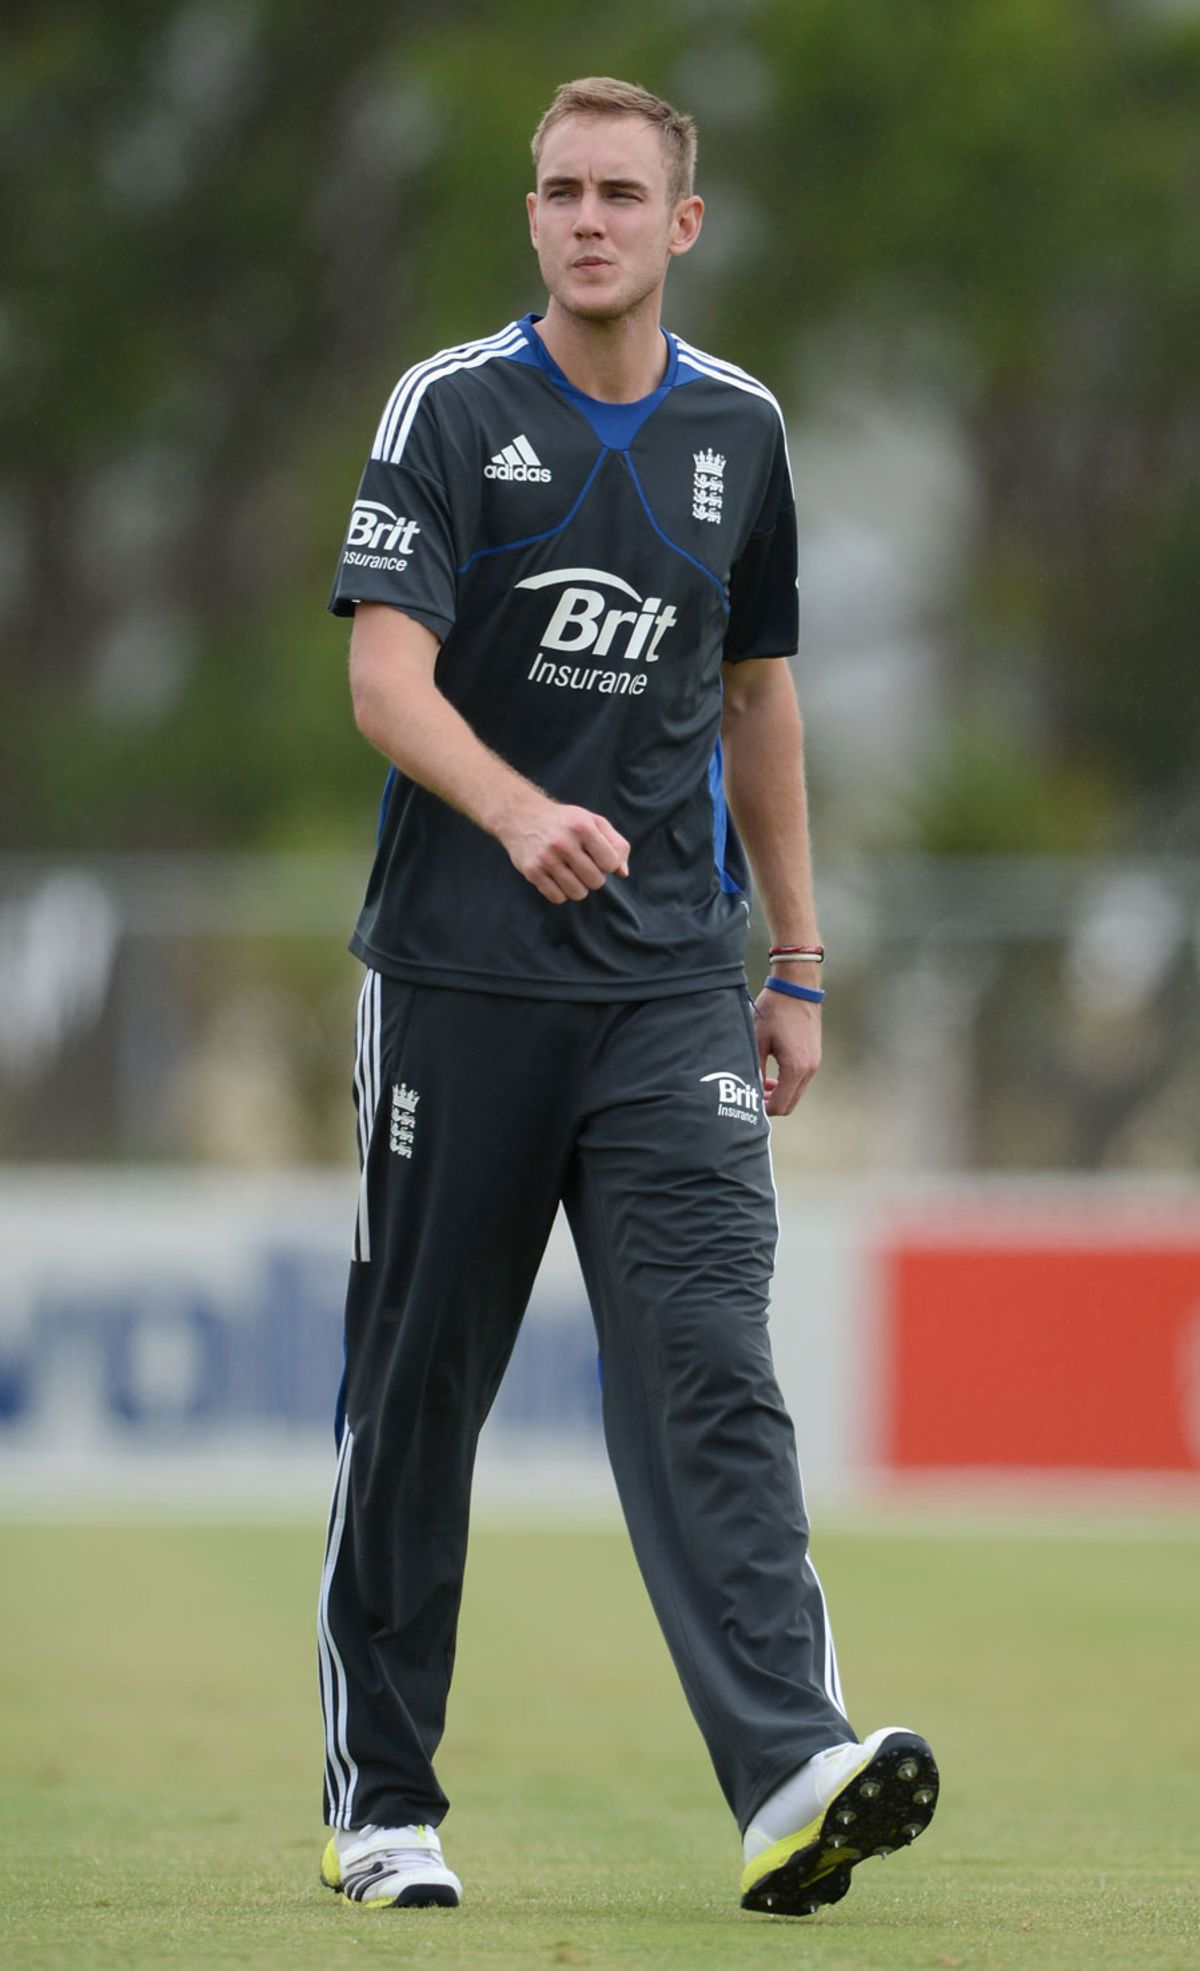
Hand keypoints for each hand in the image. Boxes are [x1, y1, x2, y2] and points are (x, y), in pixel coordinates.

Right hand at [499, 793, 629, 904]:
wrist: (521, 815)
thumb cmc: (564, 821)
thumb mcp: (592, 822)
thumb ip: (615, 844)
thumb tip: (623, 873)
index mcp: (582, 827)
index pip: (610, 863)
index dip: (608, 863)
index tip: (598, 856)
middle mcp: (564, 842)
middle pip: (596, 881)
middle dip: (594, 877)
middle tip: (583, 865)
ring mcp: (546, 858)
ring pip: (578, 893)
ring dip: (578, 887)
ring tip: (571, 873)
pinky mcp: (532, 871)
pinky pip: (557, 898)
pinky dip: (561, 893)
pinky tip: (557, 878)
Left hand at [753, 988, 821, 1115]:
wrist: (797, 988)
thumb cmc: (774, 1011)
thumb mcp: (757, 1041)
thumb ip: (755, 1070)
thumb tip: (751, 1092)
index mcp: (795, 1067)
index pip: (781, 1105)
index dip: (763, 1110)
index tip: (748, 1104)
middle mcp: (809, 1069)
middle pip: (790, 1104)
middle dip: (771, 1105)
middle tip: (753, 1097)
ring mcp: (814, 1063)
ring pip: (796, 1093)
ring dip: (779, 1094)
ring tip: (761, 1084)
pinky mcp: (814, 1056)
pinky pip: (801, 1080)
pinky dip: (787, 1084)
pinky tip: (773, 1074)